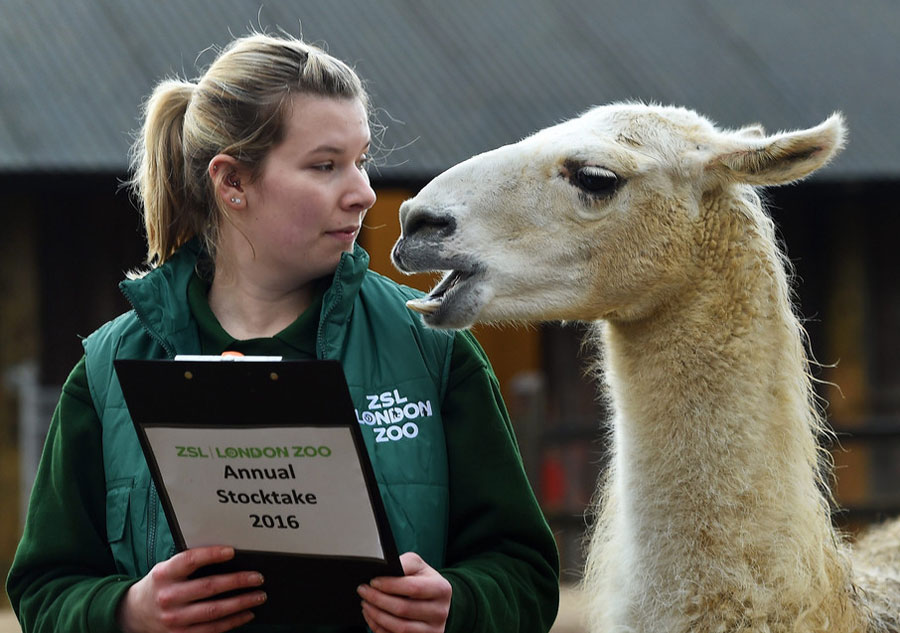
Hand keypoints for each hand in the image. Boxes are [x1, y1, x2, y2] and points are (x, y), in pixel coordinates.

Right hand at [117, 546, 266, 632]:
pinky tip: (246, 613)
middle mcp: (168, 597)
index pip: (190, 560)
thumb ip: (189, 563)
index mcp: (164, 574)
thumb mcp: (167, 568)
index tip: (232, 551)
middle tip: (257, 577)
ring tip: (258, 596)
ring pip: (214, 611)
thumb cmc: (159, 585)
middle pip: (209, 587)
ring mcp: (174, 619)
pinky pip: (212, 629)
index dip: (212, 555)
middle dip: (238, 582)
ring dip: (241, 603)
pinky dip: (232, 621)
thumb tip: (226, 556)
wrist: (135, 613)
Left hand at [357, 552, 451, 632]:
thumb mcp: (418, 566)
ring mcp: (432, 630)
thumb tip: (385, 568)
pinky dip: (379, 628)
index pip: (413, 588)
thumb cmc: (423, 580)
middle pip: (404, 609)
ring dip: (377, 616)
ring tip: (366, 604)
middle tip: (363, 591)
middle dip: (378, 600)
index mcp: (441, 589)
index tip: (373, 582)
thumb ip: (405, 563)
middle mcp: (440, 612)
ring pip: (399, 627)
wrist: (434, 601)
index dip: (390, 585)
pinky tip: (372, 616)